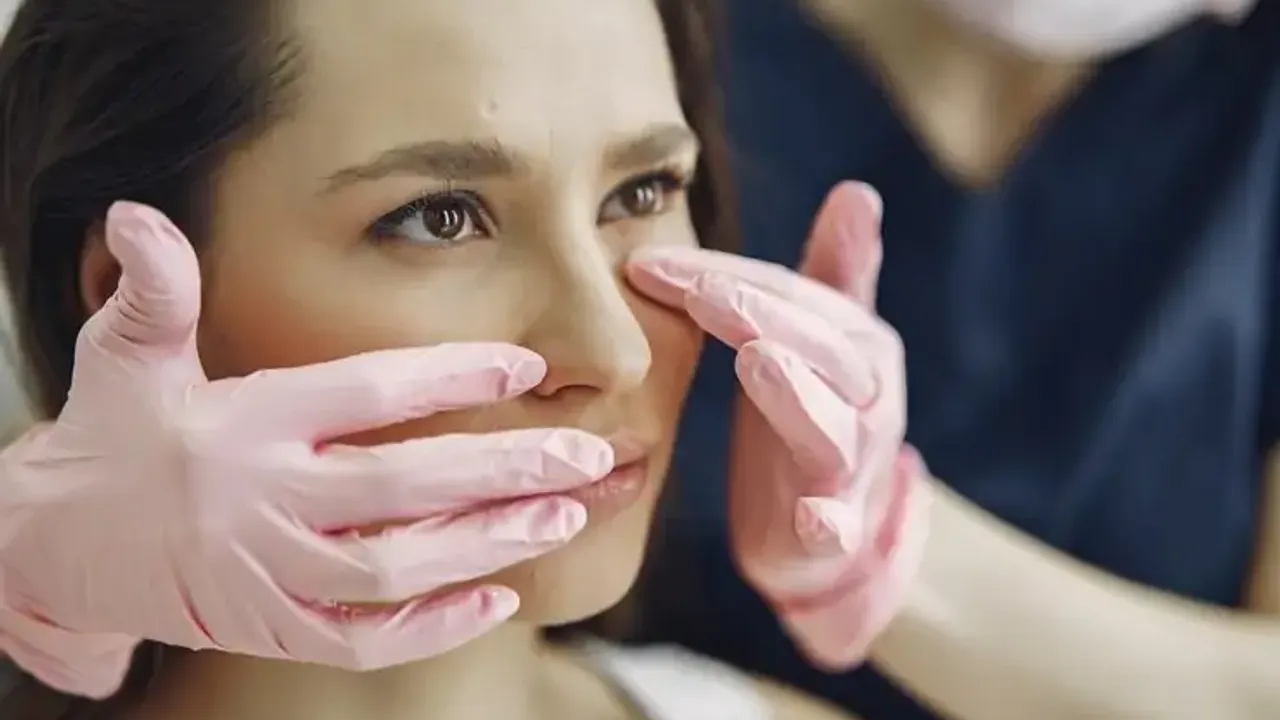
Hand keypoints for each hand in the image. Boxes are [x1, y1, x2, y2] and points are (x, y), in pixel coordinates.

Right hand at [0, 202, 610, 696]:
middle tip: (587, 455)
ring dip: (484, 546)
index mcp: (245, 423)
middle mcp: (262, 499)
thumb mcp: (124, 358)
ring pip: (391, 569)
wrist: (57, 546)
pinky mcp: (271, 628)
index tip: (527, 362)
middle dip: (500, 470)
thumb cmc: (114, 437)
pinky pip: (359, 639)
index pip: (362, 393)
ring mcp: (266, 573)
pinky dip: (430, 627)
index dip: (448, 374)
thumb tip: (138, 215)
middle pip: (398, 488)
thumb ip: (155, 293)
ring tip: (564, 518)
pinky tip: (500, 601)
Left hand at [627, 182, 928, 668]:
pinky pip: (837, 526)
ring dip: (799, 397)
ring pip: (832, 428)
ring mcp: (852, 467)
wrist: (825, 535)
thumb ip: (834, 272)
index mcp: (855, 347)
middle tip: (706, 293)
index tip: (649, 263)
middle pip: (823, 350)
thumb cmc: (807, 422)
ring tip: (760, 362)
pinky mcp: (834, 529)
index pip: (790, 298)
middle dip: (762, 316)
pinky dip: (830, 523)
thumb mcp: (818, 343)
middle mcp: (865, 399)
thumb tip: (858, 190)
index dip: (726, 275)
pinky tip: (815, 519)